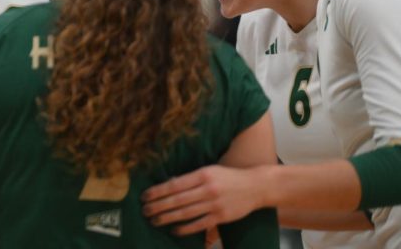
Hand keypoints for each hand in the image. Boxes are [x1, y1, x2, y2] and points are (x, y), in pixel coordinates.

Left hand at [142, 165, 265, 235]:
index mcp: (202, 175)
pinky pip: (200, 224)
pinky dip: (186, 228)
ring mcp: (215, 205)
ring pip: (186, 213)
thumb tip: (168, 184)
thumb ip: (190, 178)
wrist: (256, 186)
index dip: (157, 191)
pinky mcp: (221, 217)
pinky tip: (174, 230)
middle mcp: (208, 189)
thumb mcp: (209, 170)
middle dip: (158, 206)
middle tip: (145, 210)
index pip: (174, 184)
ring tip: (154, 220)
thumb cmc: (228, 177)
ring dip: (168, 218)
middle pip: (177, 200)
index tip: (144, 196)